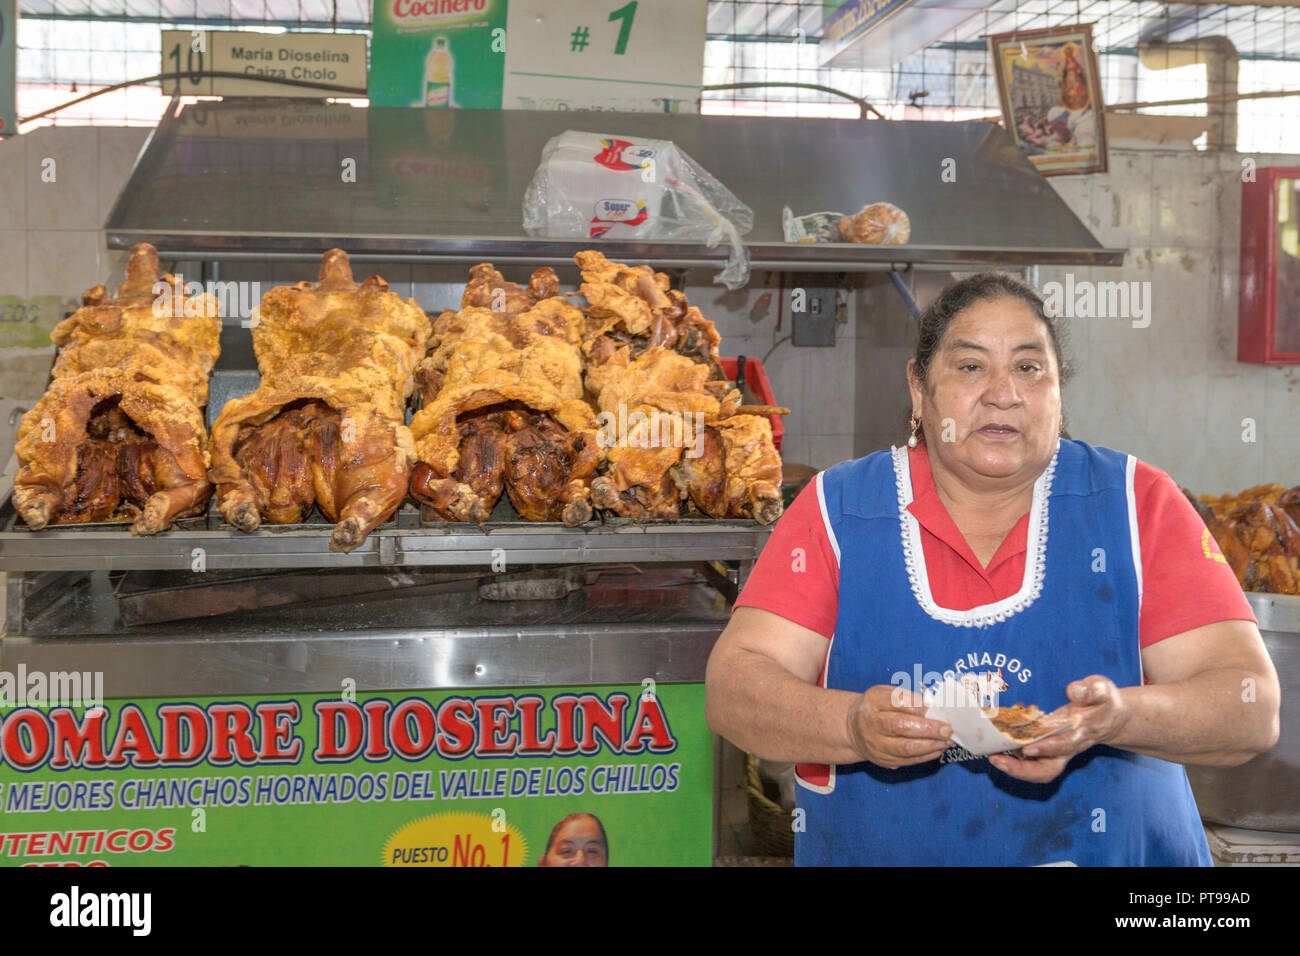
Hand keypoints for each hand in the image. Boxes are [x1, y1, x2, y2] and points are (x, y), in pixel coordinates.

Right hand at [846, 685, 952, 768]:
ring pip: (906, 748)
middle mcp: (870, 723)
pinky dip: (926, 755)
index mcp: (873, 701)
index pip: (897, 702)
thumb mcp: (887, 694)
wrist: (853, 729)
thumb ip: (909, 698)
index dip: (920, 707)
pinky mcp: (882, 760)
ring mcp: (875, 744)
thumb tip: (936, 708)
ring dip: (931, 745)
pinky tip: (937, 749)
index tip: (940, 709)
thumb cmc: (877, 708)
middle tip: (947, 729)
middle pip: (900, 727)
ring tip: (947, 741)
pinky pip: (908, 761)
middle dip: (928, 729)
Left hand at [988, 675, 1130, 782]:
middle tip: (999, 761)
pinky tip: (998, 750)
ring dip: (1016, 769)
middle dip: (1023, 770)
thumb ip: (1090, 690)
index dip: (1047, 748)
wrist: (1112, 717)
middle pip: (1049, 769)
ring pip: (1040, 770)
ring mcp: (1059, 752)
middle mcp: (1069, 748)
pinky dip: (1016, 760)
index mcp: (1081, 733)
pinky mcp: (1050, 750)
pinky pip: (1033, 762)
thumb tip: (1074, 690)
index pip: (1064, 744)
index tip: (1028, 747)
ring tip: (994, 758)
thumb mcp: (1102, 689)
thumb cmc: (1104, 701)